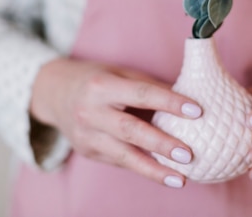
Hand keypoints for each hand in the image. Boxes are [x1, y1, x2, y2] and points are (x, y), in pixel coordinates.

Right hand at [30, 58, 202, 187]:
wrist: (55, 93)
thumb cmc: (96, 79)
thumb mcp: (120, 73)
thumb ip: (150, 86)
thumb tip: (189, 97)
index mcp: (102, 86)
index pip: (141, 94)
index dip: (169, 102)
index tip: (197, 110)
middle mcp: (91, 112)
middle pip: (130, 130)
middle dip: (161, 143)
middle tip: (189, 154)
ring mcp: (87, 135)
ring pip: (124, 156)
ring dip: (154, 169)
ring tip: (181, 178)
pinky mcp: (88, 151)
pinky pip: (120, 161)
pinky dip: (143, 168)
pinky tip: (165, 175)